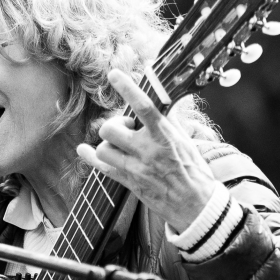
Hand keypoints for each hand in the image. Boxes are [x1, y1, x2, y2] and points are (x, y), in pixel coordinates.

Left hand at [75, 69, 220, 232]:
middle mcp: (148, 151)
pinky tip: (83, 149)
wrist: (196, 205)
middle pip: (111, 130)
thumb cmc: (194, 169)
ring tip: (121, 145)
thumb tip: (164, 95)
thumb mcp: (185, 140)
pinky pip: (101, 168)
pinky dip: (89, 157)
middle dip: (114, 125)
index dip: (128, 89)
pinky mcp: (130, 183)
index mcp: (165, 136)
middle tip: (126, 129)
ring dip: (108, 144)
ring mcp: (137, 169)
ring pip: (103, 149)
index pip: (144, 107)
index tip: (114, 74)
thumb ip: (169, 119)